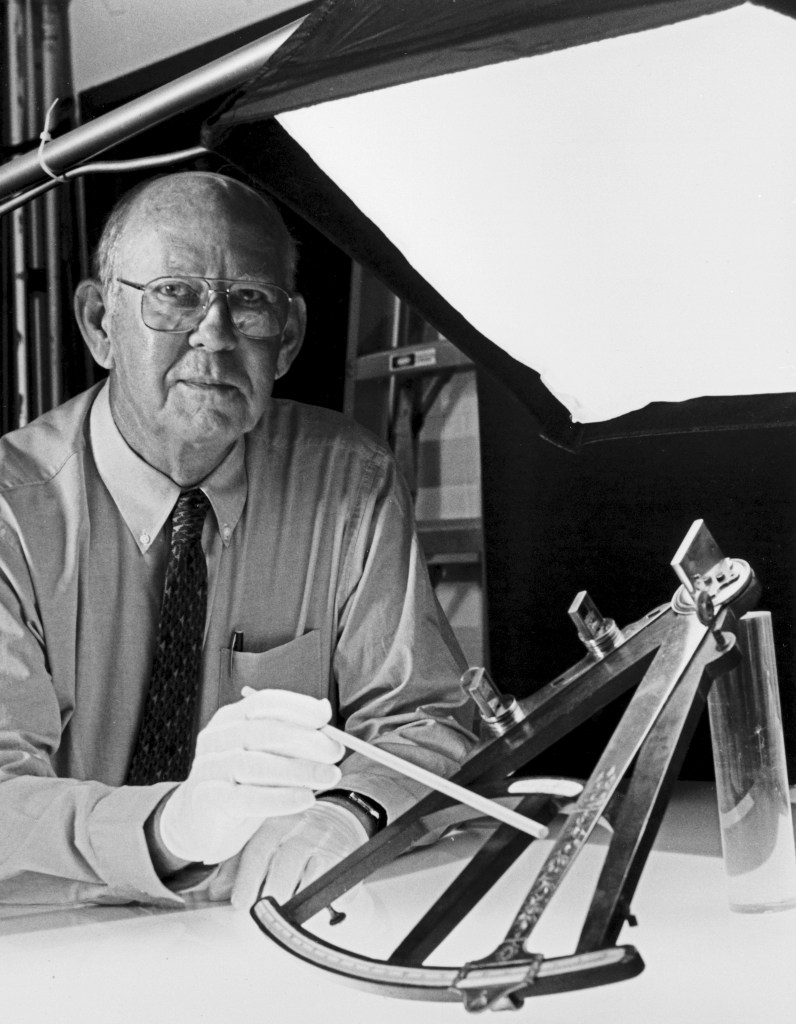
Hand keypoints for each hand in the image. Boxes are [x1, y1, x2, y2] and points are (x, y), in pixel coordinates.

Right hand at [158, 689, 344, 864]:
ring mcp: (208, 768)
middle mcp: (216, 738)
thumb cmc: (240, 783)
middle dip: (305, 740)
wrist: (198, 822)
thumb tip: (325, 713)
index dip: (297, 706)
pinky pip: (245, 798)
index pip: (264, 702)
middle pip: (263, 731)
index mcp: (231, 719)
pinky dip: (279, 798)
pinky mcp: (206, 800)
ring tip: (329, 777)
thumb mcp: (266, 755)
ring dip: (299, 770)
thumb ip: (291, 736)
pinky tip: (305, 799)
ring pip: (255, 764)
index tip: (326, 716)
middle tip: (335, 752)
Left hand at [231, 800, 368, 908]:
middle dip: (273, 896)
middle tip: (263, 918)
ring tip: (287, 919)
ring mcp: (324, 843)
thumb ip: (236, 867)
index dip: (248, 879)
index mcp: (273, 824)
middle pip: (284, 866)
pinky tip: (319, 913)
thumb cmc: (288, 839)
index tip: (240, 905)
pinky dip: (328, 901)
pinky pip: (336, 883)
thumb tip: (212, 893)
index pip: (258, 851)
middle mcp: (299, 829)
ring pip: (310, 877)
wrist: (336, 819)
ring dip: (298, 901)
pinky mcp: (345, 857)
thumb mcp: (261, 843)